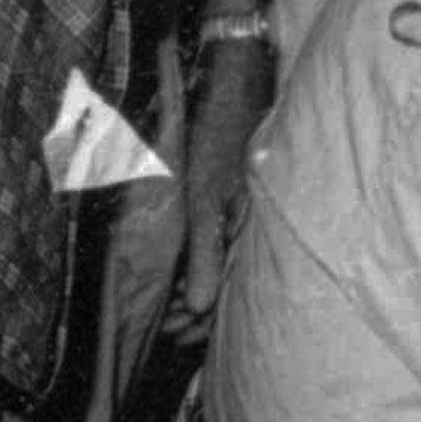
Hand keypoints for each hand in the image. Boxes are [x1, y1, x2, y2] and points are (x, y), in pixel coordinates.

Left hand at [179, 38, 274, 325]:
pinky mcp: (242, 201)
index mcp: (251, 230)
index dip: (202, 321)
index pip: (230, 291)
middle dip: (198, 311)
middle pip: (229, 284)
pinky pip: (226, 246)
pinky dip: (204, 265)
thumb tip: (198, 307)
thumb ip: (204, 253)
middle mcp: (254, 227)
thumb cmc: (217, 140)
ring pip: (226, 268)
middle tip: (166, 329)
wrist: (234, 87)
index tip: (171, 334)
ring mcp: (249, 214)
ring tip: (170, 308)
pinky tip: (186, 271)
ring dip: (198, 289)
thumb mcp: (205, 200)